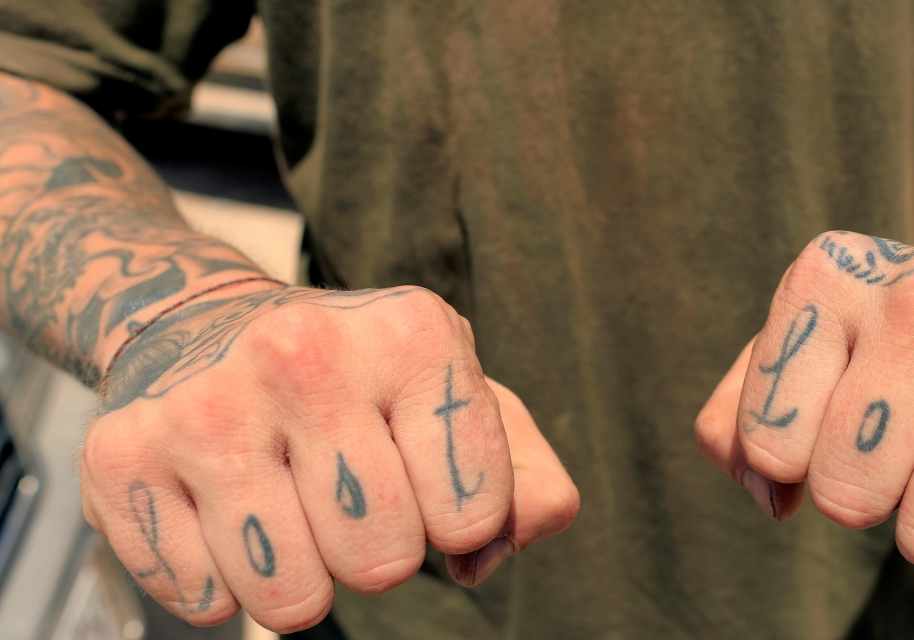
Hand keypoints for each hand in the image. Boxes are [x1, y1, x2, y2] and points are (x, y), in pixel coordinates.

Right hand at [80, 285, 578, 631]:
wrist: (205, 325)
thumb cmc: (362, 383)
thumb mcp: (466, 404)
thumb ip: (527, 486)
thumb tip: (484, 558)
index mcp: (412, 334)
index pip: (471, 514)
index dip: (456, 521)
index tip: (423, 477)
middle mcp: (304, 353)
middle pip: (383, 562)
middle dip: (379, 550)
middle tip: (348, 493)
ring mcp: (206, 405)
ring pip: (291, 600)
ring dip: (303, 577)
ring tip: (289, 504)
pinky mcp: (122, 456)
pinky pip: (205, 603)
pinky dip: (226, 581)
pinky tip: (224, 509)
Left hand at [695, 231, 913, 570]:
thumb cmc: (893, 344)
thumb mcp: (801, 355)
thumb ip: (738, 424)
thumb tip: (769, 496)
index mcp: (831, 275)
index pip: (769, 443)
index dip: (789, 464)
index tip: (823, 429)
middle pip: (847, 494)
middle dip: (861, 499)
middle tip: (895, 451)